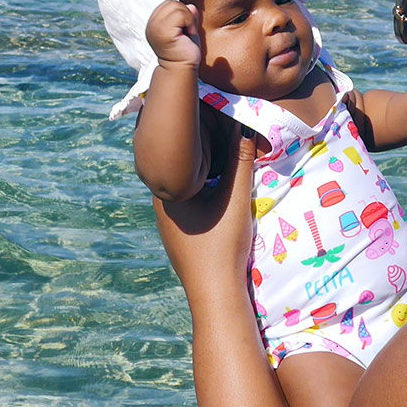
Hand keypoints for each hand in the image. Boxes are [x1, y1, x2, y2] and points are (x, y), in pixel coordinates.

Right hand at [146, 0, 201, 68]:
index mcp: (154, 23)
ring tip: (188, 31)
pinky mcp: (164, 32)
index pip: (168, 4)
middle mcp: (151, 24)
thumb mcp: (186, 27)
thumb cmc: (185, 50)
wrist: (182, 68)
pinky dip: (190, 21)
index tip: (184, 27)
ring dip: (188, 17)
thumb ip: (187, 15)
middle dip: (184, 12)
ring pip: (176, 6)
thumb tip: (191, 6)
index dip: (180, 12)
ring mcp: (156, 28)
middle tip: (188, 29)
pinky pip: (180, 14)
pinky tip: (190, 33)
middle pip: (171, 3)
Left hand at [152, 121, 255, 308]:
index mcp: (169, 192)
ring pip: (182, 184)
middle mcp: (161, 204)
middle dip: (196, 148)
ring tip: (215, 148)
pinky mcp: (177, 233)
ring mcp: (167, 221)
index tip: (202, 112)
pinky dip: (199, 186)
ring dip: (199, 169)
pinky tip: (214, 182)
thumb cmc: (223, 246)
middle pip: (178, 166)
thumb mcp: (235, 199)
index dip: (190, 131)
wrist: (214, 294)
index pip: (175, 150)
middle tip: (211, 123)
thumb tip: (244, 124)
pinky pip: (186, 200)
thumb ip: (240, 161)